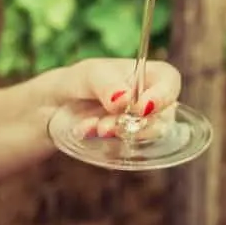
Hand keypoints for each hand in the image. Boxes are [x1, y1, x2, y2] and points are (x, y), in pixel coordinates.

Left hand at [46, 58, 180, 137]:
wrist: (55, 107)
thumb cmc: (80, 81)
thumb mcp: (90, 74)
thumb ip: (107, 84)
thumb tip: (124, 100)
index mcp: (150, 75)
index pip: (170, 82)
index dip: (163, 96)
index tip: (141, 108)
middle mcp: (151, 101)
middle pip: (162, 115)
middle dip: (135, 123)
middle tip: (105, 125)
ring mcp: (141, 126)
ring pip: (145, 136)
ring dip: (119, 134)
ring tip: (91, 127)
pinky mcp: (128, 145)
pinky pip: (126, 150)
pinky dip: (106, 144)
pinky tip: (84, 132)